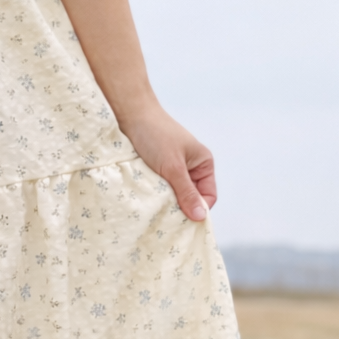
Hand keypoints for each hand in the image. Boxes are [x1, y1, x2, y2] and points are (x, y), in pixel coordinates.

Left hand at [119, 104, 216, 222]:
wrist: (131, 116)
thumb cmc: (156, 136)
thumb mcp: (173, 167)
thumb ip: (186, 192)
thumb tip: (200, 217)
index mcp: (203, 164)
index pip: (208, 196)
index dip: (198, 210)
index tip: (182, 221)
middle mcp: (190, 169)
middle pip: (191, 199)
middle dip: (181, 209)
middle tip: (166, 220)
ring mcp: (173, 171)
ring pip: (174, 197)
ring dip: (166, 204)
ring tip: (155, 210)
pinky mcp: (157, 173)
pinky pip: (160, 192)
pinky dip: (155, 198)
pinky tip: (147, 202)